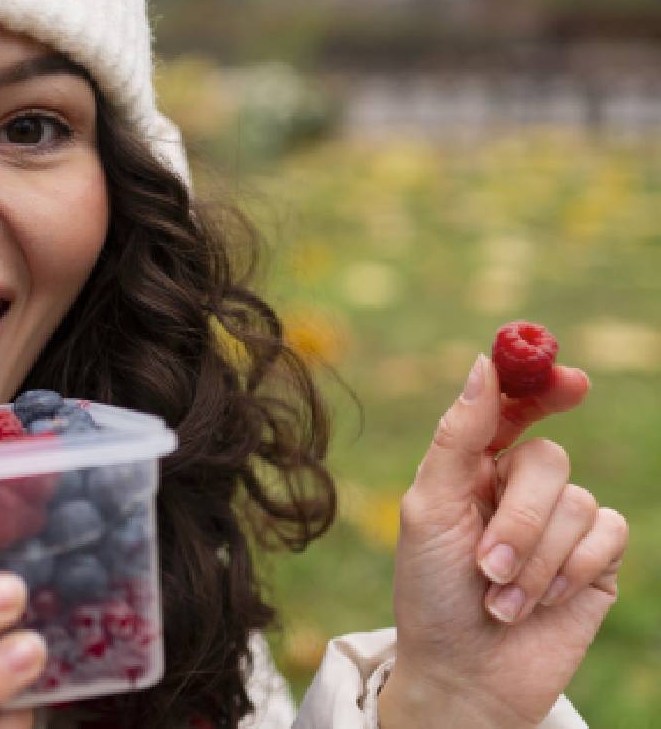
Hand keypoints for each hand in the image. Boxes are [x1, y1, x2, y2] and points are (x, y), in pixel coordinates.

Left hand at [381, 357, 626, 727]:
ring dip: (535, 561)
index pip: (512, 411)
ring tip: (500, 600)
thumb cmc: (431, 593)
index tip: (570, 381)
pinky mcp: (596, 563)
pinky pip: (608, 535)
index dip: (540, 388)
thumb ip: (458, 437)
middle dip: (518, 519)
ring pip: (576, 503)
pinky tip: (541, 604)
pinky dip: (571, 572)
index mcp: (472, 468)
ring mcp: (561, 525)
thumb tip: (483, 364)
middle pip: (548, 460)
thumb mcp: (428, 510)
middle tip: (486, 566)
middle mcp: (519, 490)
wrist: (464, 674)